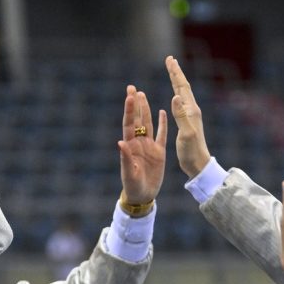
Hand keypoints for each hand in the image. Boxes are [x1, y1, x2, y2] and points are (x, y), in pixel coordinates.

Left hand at [117, 84, 166, 204]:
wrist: (143, 196)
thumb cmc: (133, 186)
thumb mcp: (129, 173)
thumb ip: (125, 158)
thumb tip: (121, 142)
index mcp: (130, 146)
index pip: (129, 124)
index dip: (129, 110)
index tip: (129, 96)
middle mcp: (139, 143)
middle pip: (136, 119)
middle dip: (134, 104)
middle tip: (132, 87)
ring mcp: (149, 146)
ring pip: (147, 123)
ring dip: (145, 109)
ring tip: (142, 94)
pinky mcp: (159, 152)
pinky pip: (162, 135)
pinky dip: (162, 123)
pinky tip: (162, 111)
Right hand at [166, 55, 212, 177]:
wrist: (199, 164)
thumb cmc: (191, 152)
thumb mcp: (186, 133)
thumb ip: (181, 115)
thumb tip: (175, 96)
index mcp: (190, 111)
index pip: (182, 87)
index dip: (175, 73)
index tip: (169, 59)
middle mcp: (192, 110)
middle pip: (183, 87)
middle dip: (176, 73)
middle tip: (170, 59)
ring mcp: (190, 116)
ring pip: (183, 94)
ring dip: (177, 82)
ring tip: (172, 72)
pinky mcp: (188, 123)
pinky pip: (181, 103)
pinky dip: (177, 94)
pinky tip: (175, 96)